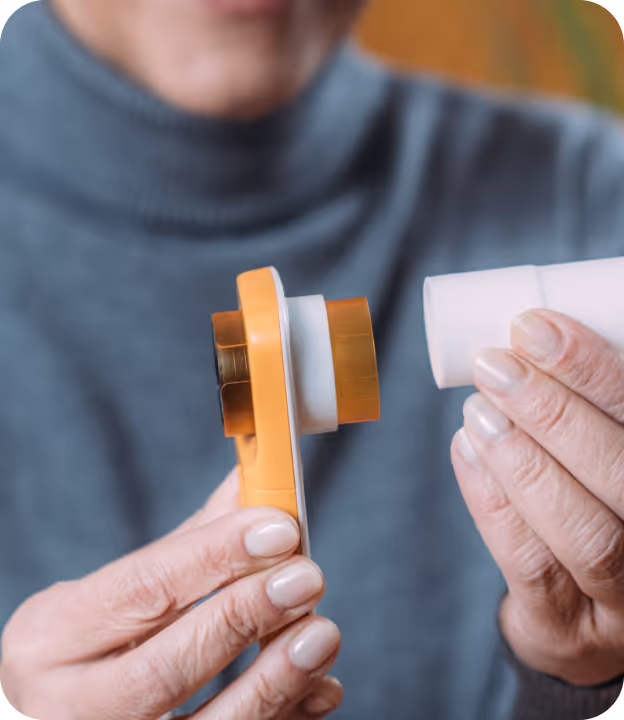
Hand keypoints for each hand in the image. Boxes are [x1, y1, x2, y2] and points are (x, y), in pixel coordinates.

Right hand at [0, 471, 342, 718]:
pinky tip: (318, 687)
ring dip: (273, 680)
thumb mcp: (120, 589)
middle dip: (244, 616)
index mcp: (51, 635)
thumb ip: (193, 540)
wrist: (64, 709)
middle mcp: (63, 705)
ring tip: (322, 632)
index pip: (141, 589)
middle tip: (307, 577)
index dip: (215, 556)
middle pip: (163, 668)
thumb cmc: (98, 641)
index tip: (280, 528)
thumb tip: (257, 476)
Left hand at [451, 309, 623, 686]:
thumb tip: (526, 332)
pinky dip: (491, 500)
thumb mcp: (606, 450)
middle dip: (552, 412)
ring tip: (477, 408)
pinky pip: (529, 563)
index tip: (534, 326)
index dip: (593, 370)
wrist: (586, 608)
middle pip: (623, 475)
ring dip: (520, 459)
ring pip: (582, 531)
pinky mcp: (569, 630)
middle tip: (496, 364)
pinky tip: (466, 448)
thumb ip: (588, 411)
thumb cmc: (595, 503)